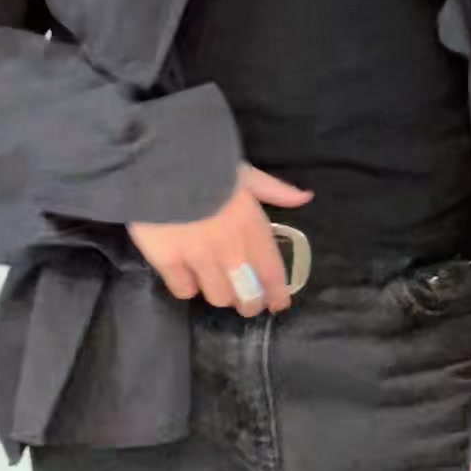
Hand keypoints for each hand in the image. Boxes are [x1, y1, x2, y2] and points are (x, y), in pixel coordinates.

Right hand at [129, 162, 311, 318]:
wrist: (165, 166)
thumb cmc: (209, 167)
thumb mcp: (248, 174)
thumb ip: (275, 190)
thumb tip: (305, 197)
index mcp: (252, 230)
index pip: (272, 274)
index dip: (277, 294)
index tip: (278, 304)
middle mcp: (230, 251)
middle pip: (246, 295)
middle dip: (249, 303)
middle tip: (246, 303)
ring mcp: (199, 259)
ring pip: (217, 297)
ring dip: (221, 295)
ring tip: (218, 288)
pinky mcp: (168, 262)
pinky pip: (184, 290)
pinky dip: (188, 287)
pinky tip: (188, 279)